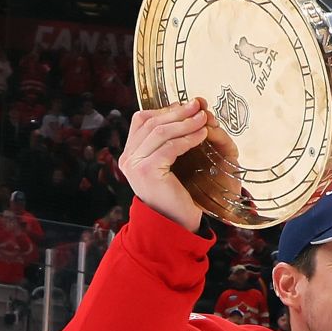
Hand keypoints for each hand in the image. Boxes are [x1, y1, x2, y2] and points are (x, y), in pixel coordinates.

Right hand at [120, 99, 217, 231]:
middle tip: (198, 104)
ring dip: (185, 122)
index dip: (165, 109)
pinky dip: (188, 138)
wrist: (176, 225)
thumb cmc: (177, 196)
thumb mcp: (168, 165)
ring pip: (160, 132)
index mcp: (130, 155)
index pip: (142, 120)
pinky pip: (170, 147)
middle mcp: (128, 159)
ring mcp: (135, 166)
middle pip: (151, 123)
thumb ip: (167, 144)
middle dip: (177, 111)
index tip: (186, 105)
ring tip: (203, 117)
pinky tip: (202, 134)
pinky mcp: (148, 172)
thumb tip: (182, 113)